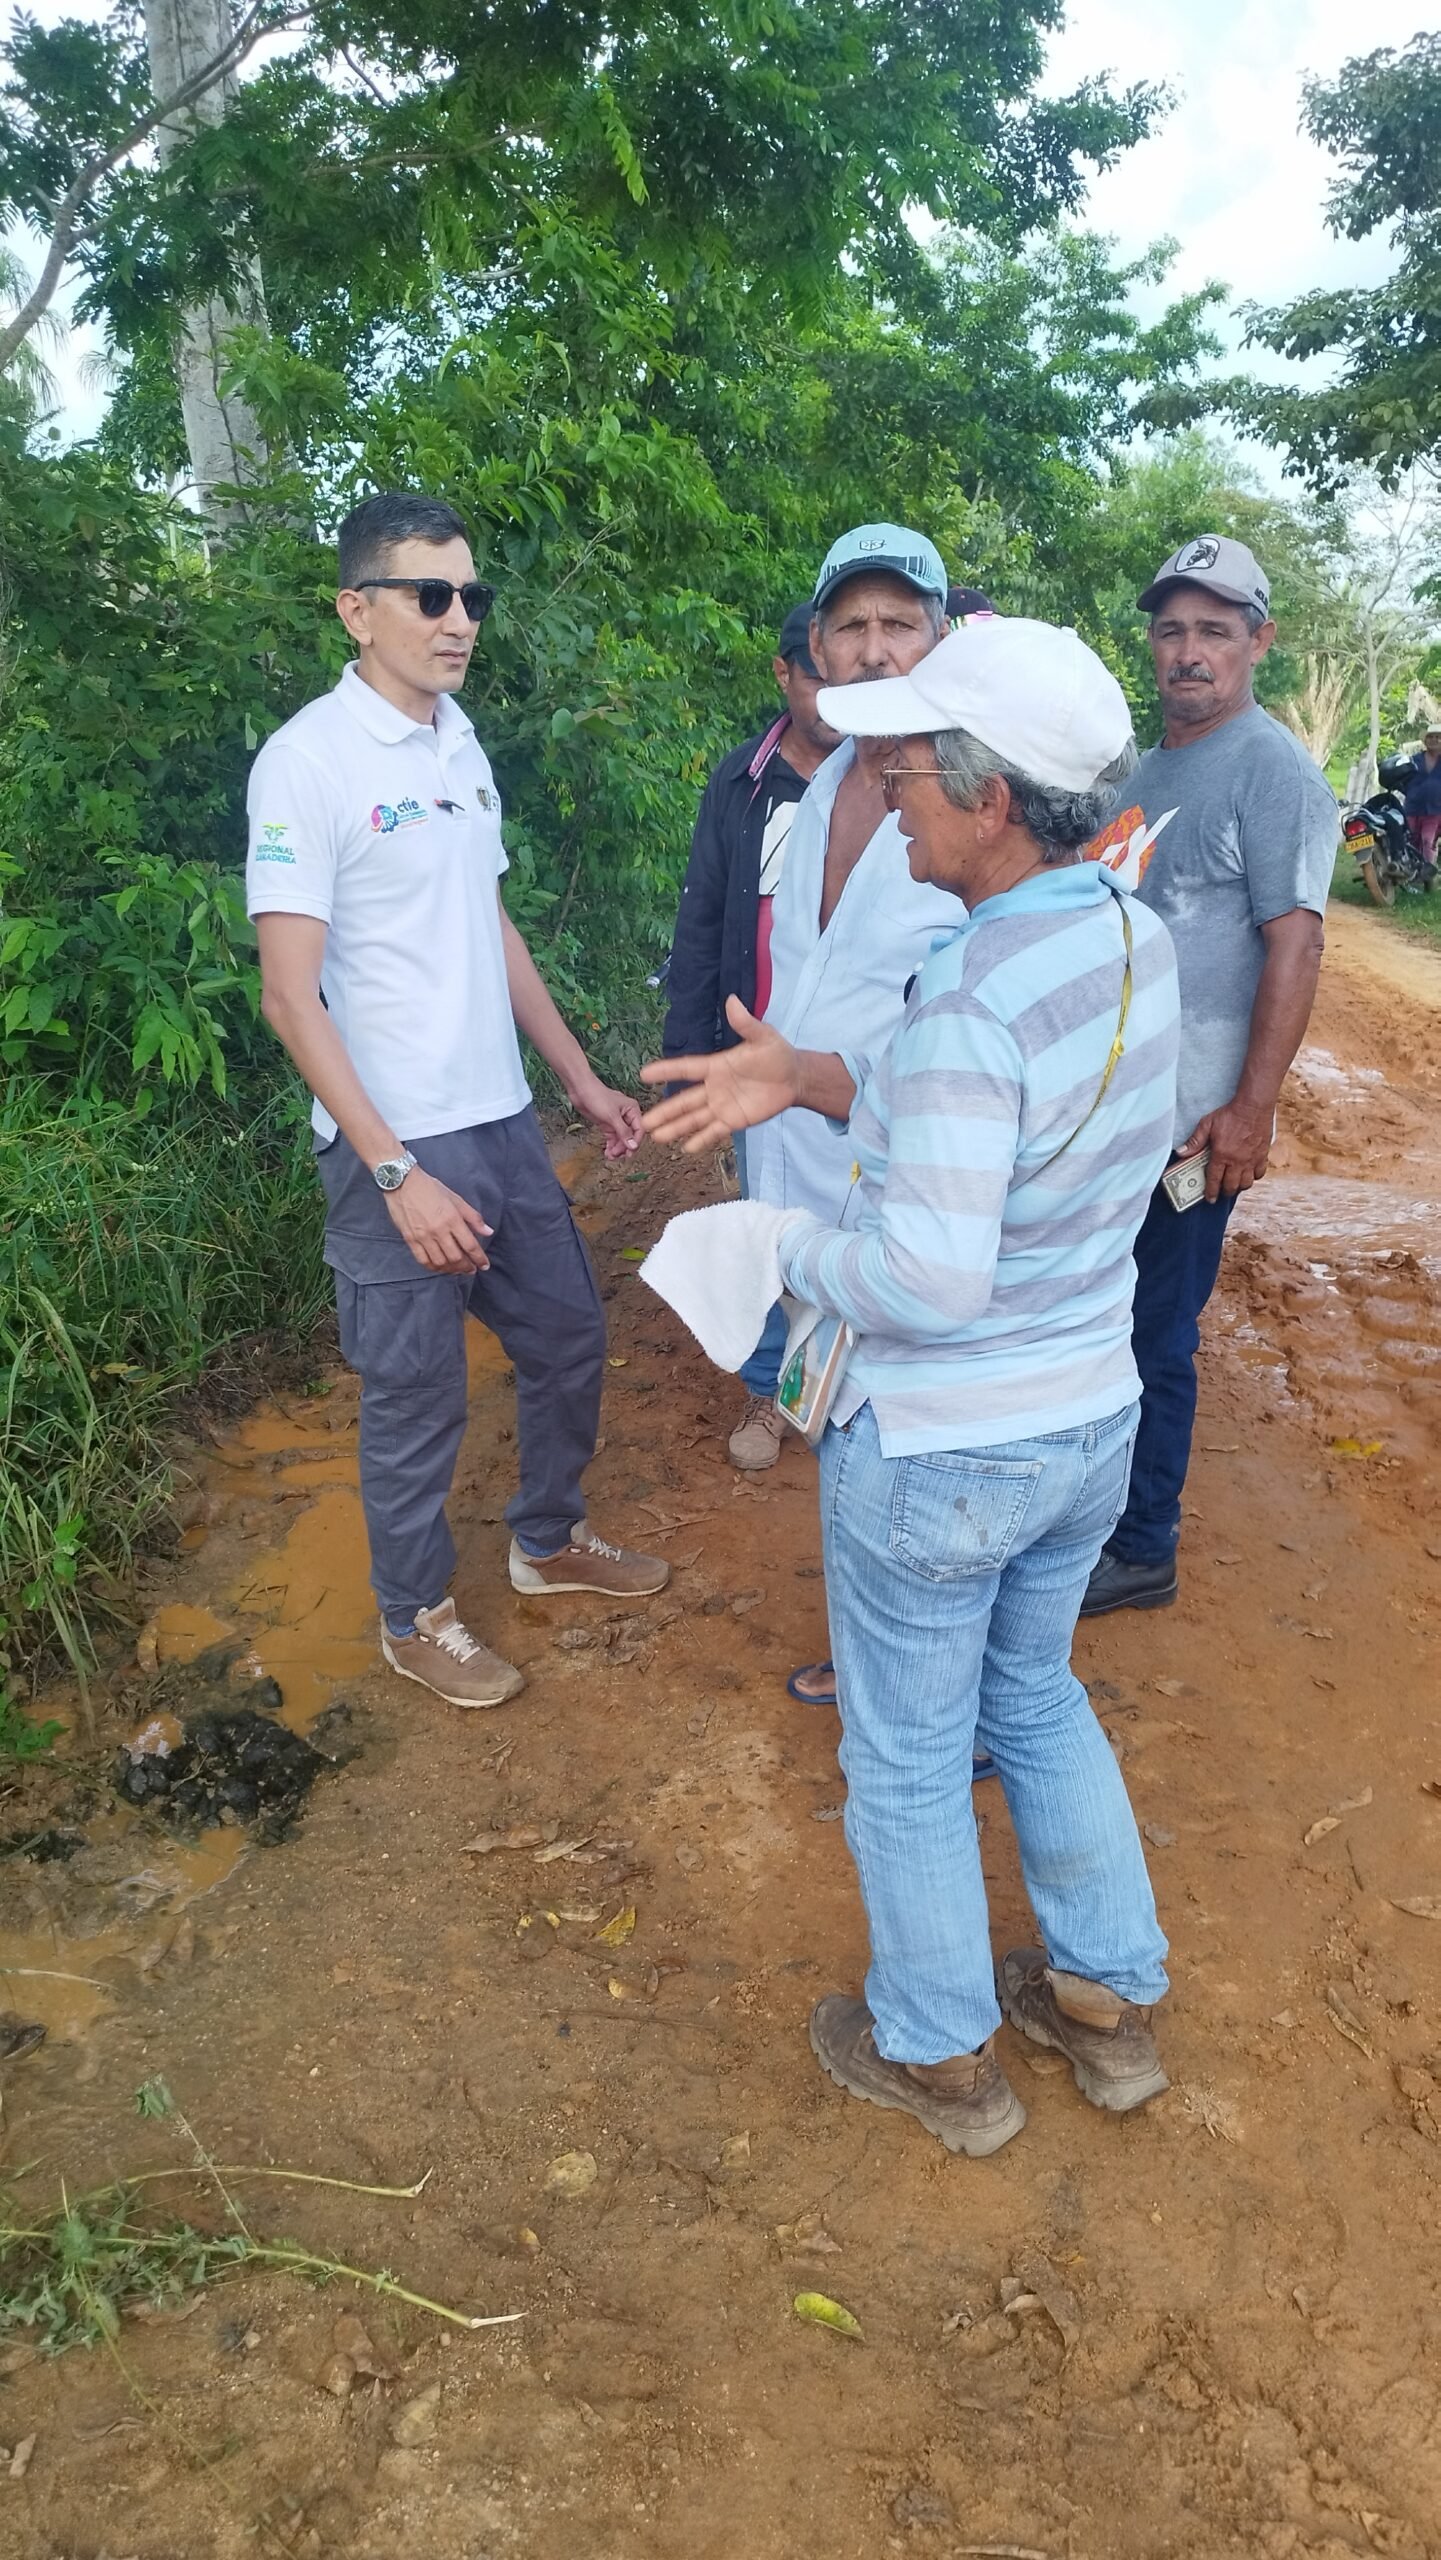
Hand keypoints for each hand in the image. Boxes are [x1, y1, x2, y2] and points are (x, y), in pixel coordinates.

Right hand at [383, 1165, 491, 1272]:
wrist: (402, 1183)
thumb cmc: (430, 1189)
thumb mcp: (456, 1199)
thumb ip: (473, 1217)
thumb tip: (488, 1232)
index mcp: (452, 1219)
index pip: (470, 1245)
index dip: (479, 1258)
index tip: (484, 1265)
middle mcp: (438, 1230)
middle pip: (456, 1257)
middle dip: (466, 1267)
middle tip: (471, 1269)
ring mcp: (423, 1236)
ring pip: (440, 1262)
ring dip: (451, 1270)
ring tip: (458, 1270)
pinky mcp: (410, 1240)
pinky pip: (423, 1260)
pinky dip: (434, 1267)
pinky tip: (440, 1267)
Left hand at [571, 1073, 643, 1159]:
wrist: (580, 1090)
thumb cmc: (597, 1097)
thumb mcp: (612, 1116)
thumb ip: (623, 1132)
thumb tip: (633, 1146)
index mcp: (633, 1110)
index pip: (639, 1129)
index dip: (635, 1142)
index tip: (630, 1152)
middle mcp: (627, 1116)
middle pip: (630, 1136)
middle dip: (624, 1146)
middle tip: (617, 1155)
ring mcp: (617, 1121)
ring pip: (621, 1139)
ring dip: (617, 1148)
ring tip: (610, 1156)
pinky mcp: (607, 1124)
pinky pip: (612, 1138)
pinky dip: (611, 1145)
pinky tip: (607, 1152)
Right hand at [640, 995, 800, 1153]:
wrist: (795, 1077)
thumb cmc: (777, 1054)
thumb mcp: (763, 1036)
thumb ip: (745, 1023)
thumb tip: (732, 1000)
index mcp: (716, 1066)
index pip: (686, 1069)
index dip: (666, 1071)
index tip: (644, 1074)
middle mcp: (713, 1088)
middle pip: (684, 1101)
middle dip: (664, 1112)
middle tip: (643, 1121)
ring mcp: (722, 1106)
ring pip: (694, 1119)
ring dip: (675, 1128)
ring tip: (655, 1137)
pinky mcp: (735, 1120)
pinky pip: (714, 1131)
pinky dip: (701, 1140)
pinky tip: (686, 1148)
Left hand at [1176, 1095, 1274, 1200]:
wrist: (1253, 1106)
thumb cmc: (1230, 1114)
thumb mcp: (1207, 1124)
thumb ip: (1195, 1141)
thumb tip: (1181, 1153)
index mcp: (1222, 1155)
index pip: (1215, 1180)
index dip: (1211, 1192)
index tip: (1209, 1199)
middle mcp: (1237, 1161)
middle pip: (1231, 1186)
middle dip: (1224, 1192)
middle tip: (1221, 1191)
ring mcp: (1252, 1160)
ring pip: (1246, 1183)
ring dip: (1239, 1186)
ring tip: (1234, 1184)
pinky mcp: (1263, 1155)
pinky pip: (1260, 1173)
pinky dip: (1254, 1177)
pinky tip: (1249, 1173)